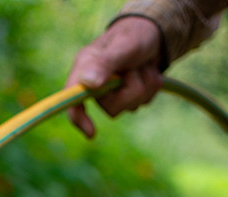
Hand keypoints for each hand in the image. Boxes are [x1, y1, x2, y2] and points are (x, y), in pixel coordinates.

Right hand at [66, 16, 162, 136]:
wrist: (155, 32)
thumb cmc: (134, 34)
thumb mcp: (122, 45)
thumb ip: (104, 64)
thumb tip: (87, 84)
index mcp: (86, 69)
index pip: (72, 100)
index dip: (78, 119)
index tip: (92, 133)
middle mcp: (96, 83)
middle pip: (112, 108)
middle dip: (130, 90)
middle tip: (134, 68)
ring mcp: (112, 92)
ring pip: (130, 106)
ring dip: (144, 85)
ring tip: (142, 65)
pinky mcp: (128, 95)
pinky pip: (142, 103)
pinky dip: (150, 87)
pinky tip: (147, 71)